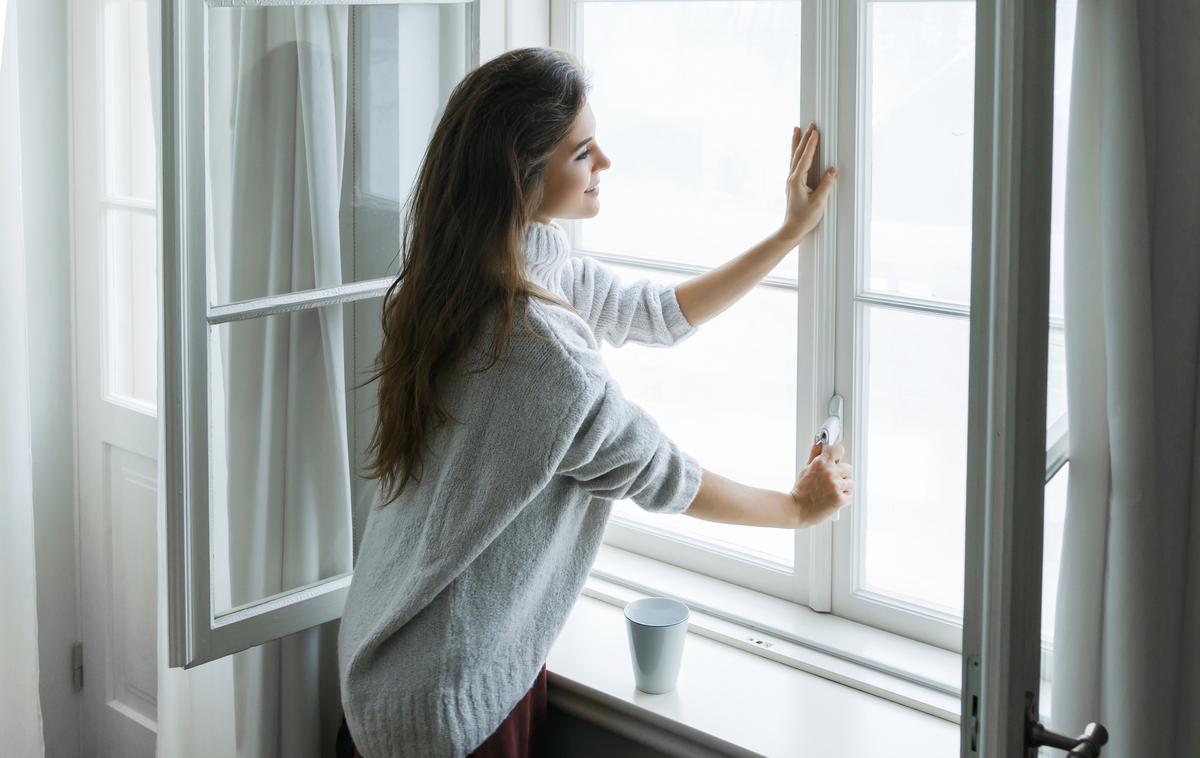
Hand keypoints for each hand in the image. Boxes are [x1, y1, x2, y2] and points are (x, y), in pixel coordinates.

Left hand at [780, 123, 837, 242]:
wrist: (792, 230)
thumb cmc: (805, 218)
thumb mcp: (818, 202)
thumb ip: (826, 185)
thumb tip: (833, 169)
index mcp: (796, 181)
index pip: (805, 158)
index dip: (811, 145)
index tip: (816, 131)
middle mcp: (792, 178)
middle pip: (797, 154)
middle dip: (804, 138)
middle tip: (809, 124)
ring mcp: (791, 181)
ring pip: (794, 157)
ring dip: (796, 143)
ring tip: (797, 129)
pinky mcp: (793, 185)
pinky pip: (795, 164)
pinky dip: (796, 154)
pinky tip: (798, 151)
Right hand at [789, 440, 852, 526]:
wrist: (796, 510)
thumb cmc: (800, 491)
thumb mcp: (805, 469)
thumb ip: (814, 455)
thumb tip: (818, 443)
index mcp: (821, 462)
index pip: (838, 449)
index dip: (837, 456)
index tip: (836, 461)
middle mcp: (829, 472)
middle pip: (848, 468)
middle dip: (841, 475)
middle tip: (830, 483)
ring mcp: (835, 485)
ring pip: (850, 483)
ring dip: (843, 488)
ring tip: (830, 492)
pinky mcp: (840, 499)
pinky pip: (850, 495)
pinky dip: (843, 499)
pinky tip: (832, 500)